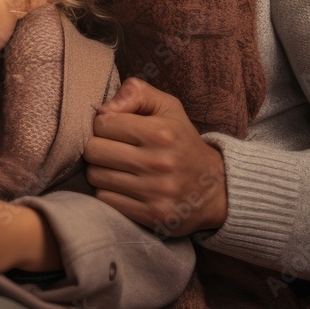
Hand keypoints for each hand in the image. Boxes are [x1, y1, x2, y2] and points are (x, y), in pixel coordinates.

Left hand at [83, 77, 226, 236]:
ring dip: (101, 170)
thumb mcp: (167, 106)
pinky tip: (123, 185)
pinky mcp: (151, 216)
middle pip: (93, 150)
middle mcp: (158, 163)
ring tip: (117, 166)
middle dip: (97, 146)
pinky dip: (108, 191)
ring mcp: (155, 193)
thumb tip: (103, 108)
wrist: (216, 188)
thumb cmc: (181, 140)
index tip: (115, 128)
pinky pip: (105, 200)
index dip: (104, 123)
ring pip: (96, 176)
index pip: (103, 123)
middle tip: (111, 148)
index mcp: (160, 132)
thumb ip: (135, 92)